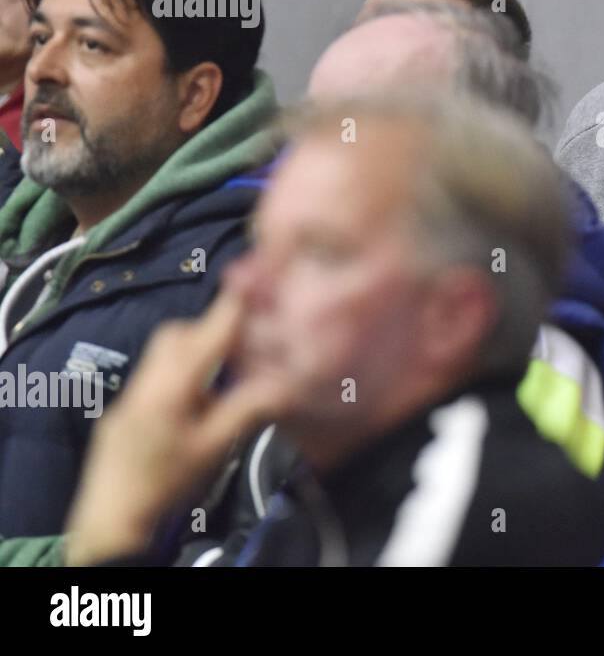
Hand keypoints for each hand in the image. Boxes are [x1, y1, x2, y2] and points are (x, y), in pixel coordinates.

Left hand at [63, 292, 289, 565]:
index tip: (258, 284)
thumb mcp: (216, 448)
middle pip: (178, 335)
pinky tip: (194, 404)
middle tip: (242, 345)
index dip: (234, 306)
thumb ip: (249, 408)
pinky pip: (153, 378)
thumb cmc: (168, 484)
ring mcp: (129, 397)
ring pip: (163, 356)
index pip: (209, 332)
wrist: (111, 522)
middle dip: (211, 330)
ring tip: (221, 377)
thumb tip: (288, 381)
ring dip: (194, 354)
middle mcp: (146, 381)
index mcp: (172, 385)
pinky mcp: (122, 414)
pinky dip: (179, 376)